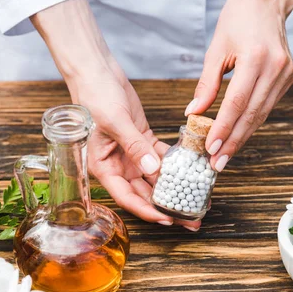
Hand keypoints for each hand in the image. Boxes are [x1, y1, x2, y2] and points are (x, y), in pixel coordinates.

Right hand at [32, 0, 200, 229]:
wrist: (98, 72)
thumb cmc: (95, 96)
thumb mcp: (115, 122)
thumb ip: (134, 147)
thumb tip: (153, 171)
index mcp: (104, 167)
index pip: (127, 196)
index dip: (147, 210)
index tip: (167, 219)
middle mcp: (118, 166)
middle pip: (144, 193)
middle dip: (167, 206)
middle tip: (191, 219)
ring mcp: (132, 155)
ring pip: (156, 179)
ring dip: (175, 189)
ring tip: (196, 200)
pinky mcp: (143, 142)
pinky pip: (162, 158)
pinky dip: (176, 164)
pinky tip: (193, 171)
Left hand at [185, 0, 292, 171]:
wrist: (266, 3)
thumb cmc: (237, 20)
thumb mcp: (216, 49)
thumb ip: (207, 83)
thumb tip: (194, 113)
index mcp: (256, 57)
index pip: (237, 102)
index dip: (224, 128)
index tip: (211, 149)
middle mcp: (275, 68)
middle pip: (252, 114)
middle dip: (233, 142)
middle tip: (217, 163)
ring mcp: (286, 74)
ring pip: (261, 114)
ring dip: (242, 137)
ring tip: (225, 156)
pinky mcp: (289, 77)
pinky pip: (267, 106)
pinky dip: (252, 122)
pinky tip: (238, 136)